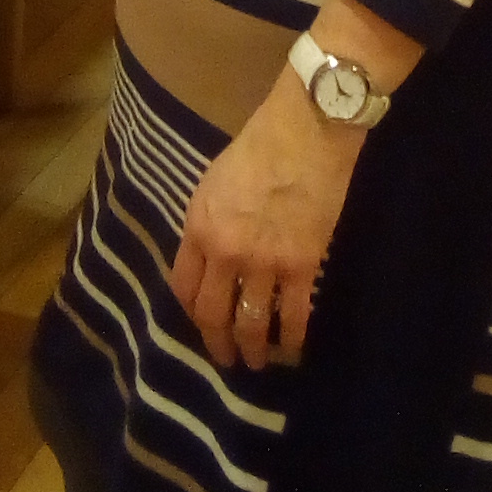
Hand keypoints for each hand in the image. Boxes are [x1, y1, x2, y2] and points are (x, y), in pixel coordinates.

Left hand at [170, 69, 362, 370]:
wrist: (308, 129)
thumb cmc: (260, 144)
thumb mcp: (214, 181)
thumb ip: (208, 222)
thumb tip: (212, 255)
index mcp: (199, 227)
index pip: (184, 287)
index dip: (192, 313)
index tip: (203, 322)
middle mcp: (225, 252)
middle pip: (213, 315)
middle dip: (219, 344)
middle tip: (228, 359)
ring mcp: (265, 262)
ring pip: (253, 324)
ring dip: (255, 350)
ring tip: (259, 362)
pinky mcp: (303, 265)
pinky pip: (296, 315)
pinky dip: (294, 339)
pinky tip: (294, 349)